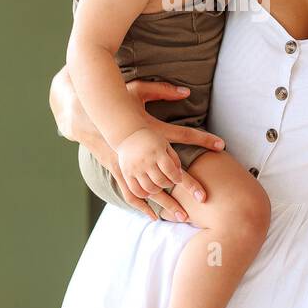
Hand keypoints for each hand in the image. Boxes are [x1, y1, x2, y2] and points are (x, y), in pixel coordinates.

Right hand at [51, 68, 219, 221]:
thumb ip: (163, 90)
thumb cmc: (117, 103)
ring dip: (166, 203)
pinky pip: (132, 192)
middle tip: (203, 200)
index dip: (203, 139)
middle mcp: (143, 151)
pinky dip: (142, 205)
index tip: (221, 145)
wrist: (87, 115)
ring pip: (151, 189)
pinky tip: (153, 216)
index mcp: (152, 130)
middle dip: (186, 189)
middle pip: (169, 173)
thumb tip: (186, 90)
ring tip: (181, 217)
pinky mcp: (119, 171)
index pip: (183, 135)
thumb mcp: (138, 90)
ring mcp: (130, 164)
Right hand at [116, 127, 188, 205]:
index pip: (170, 170)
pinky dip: (144, 194)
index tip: (178, 179)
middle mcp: (146, 160)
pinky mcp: (126, 173)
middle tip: (169, 182)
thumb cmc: (151, 140)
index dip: (177, 178)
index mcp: (157, 151)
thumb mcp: (165, 143)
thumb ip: (174, 158)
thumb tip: (180, 175)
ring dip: (157, 190)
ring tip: (159, 185)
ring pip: (149, 188)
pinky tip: (148, 191)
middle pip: (160, 181)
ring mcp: (135, 168)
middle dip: (168, 184)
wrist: (126, 133)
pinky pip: (136, 190)